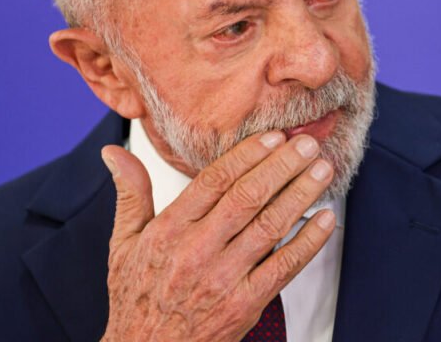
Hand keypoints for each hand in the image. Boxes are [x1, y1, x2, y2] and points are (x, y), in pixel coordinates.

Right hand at [98, 131, 335, 340]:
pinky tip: (326, 219)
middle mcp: (196, 251)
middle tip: (308, 144)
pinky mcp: (246, 304)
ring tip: (322, 170)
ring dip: (301, 194)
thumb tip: (114, 152)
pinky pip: (284, 266)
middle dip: (282, 166)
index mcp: (169, 231)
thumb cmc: (137, 297)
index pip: (215, 180)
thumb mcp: (123, 244)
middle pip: (247, 197)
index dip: (248, 154)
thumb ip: (130, 194)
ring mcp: (223, 278)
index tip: (273, 136)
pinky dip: (309, 241)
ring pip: (270, 226)